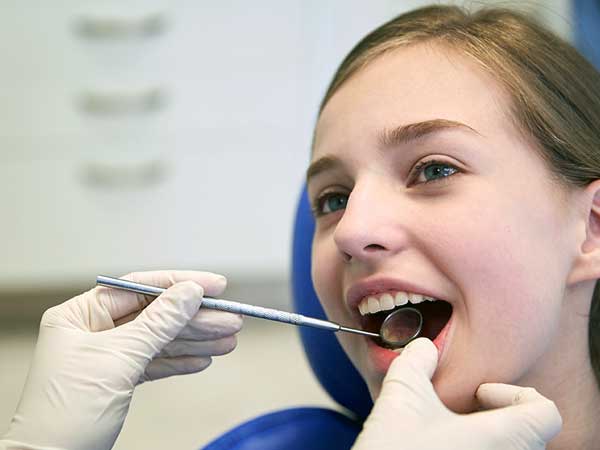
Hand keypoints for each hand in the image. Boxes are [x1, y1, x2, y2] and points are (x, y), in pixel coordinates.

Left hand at [1, 270, 241, 449]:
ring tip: (228, 339)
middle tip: (230, 318)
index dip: (180, 284)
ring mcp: (106, 357)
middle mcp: (91, 331)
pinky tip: (203, 359)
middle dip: (195, 318)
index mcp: (79, 316)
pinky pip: (156, 363)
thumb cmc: (65, 414)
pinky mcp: (118, 380)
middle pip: (155, 315)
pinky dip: (181, 362)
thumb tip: (190, 293)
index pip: (138, 288)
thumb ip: (159, 323)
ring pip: (160, 340)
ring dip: (196, 341)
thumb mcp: (119, 360)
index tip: (214, 284)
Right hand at [352, 338, 561, 449]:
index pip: (546, 412)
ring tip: (447, 431)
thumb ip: (417, 362)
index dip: (514, 393)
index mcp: (506, 438)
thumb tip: (423, 347)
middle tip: (459, 410)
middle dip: (494, 415)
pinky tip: (437, 447)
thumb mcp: (402, 396)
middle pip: (527, 433)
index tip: (478, 393)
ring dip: (485, 437)